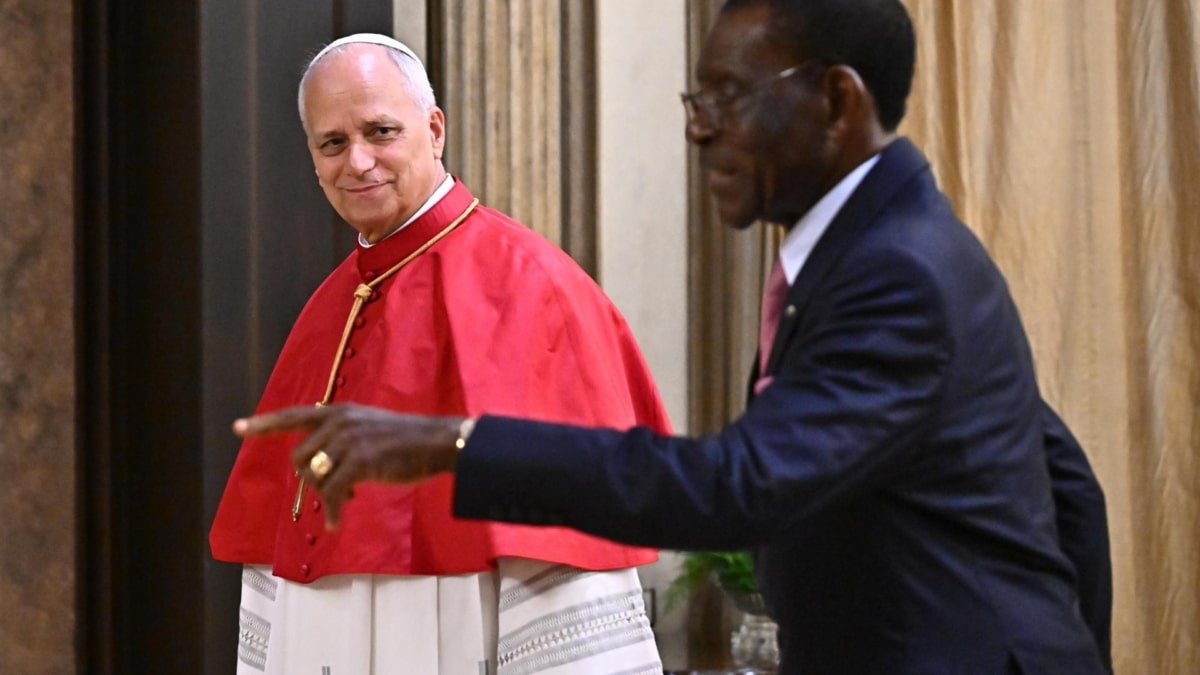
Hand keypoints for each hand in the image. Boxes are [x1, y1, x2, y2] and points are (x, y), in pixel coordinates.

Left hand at [233, 403, 463, 528]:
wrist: (438, 442)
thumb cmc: (409, 440)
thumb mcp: (369, 428)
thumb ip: (343, 439)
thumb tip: (319, 469)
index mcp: (339, 411)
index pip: (293, 415)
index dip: (265, 423)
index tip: (238, 428)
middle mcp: (339, 421)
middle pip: (300, 458)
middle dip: (313, 480)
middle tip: (339, 491)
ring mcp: (348, 440)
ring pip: (314, 477)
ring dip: (325, 495)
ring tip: (346, 501)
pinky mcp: (359, 461)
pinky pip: (332, 493)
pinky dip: (332, 511)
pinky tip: (336, 522)